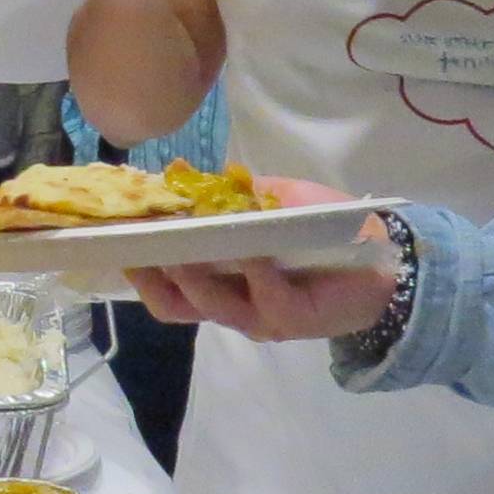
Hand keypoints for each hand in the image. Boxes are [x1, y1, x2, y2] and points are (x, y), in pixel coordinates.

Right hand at [128, 185, 399, 340]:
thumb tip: (181, 174)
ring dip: (192, 275)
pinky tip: (249, 249)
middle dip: (150, 275)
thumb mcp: (268, 201)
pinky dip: (255, 273)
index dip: (135, 264)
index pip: (164, 284)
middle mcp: (232, 306)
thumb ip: (229, 195)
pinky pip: (266, 298)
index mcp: (220, 282)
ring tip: (179, 246)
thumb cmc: (320, 228)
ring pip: (210, 305)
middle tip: (132, 243)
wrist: (383, 258)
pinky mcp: (293, 319)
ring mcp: (260, 317)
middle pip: (174, 305)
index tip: (110, 235)